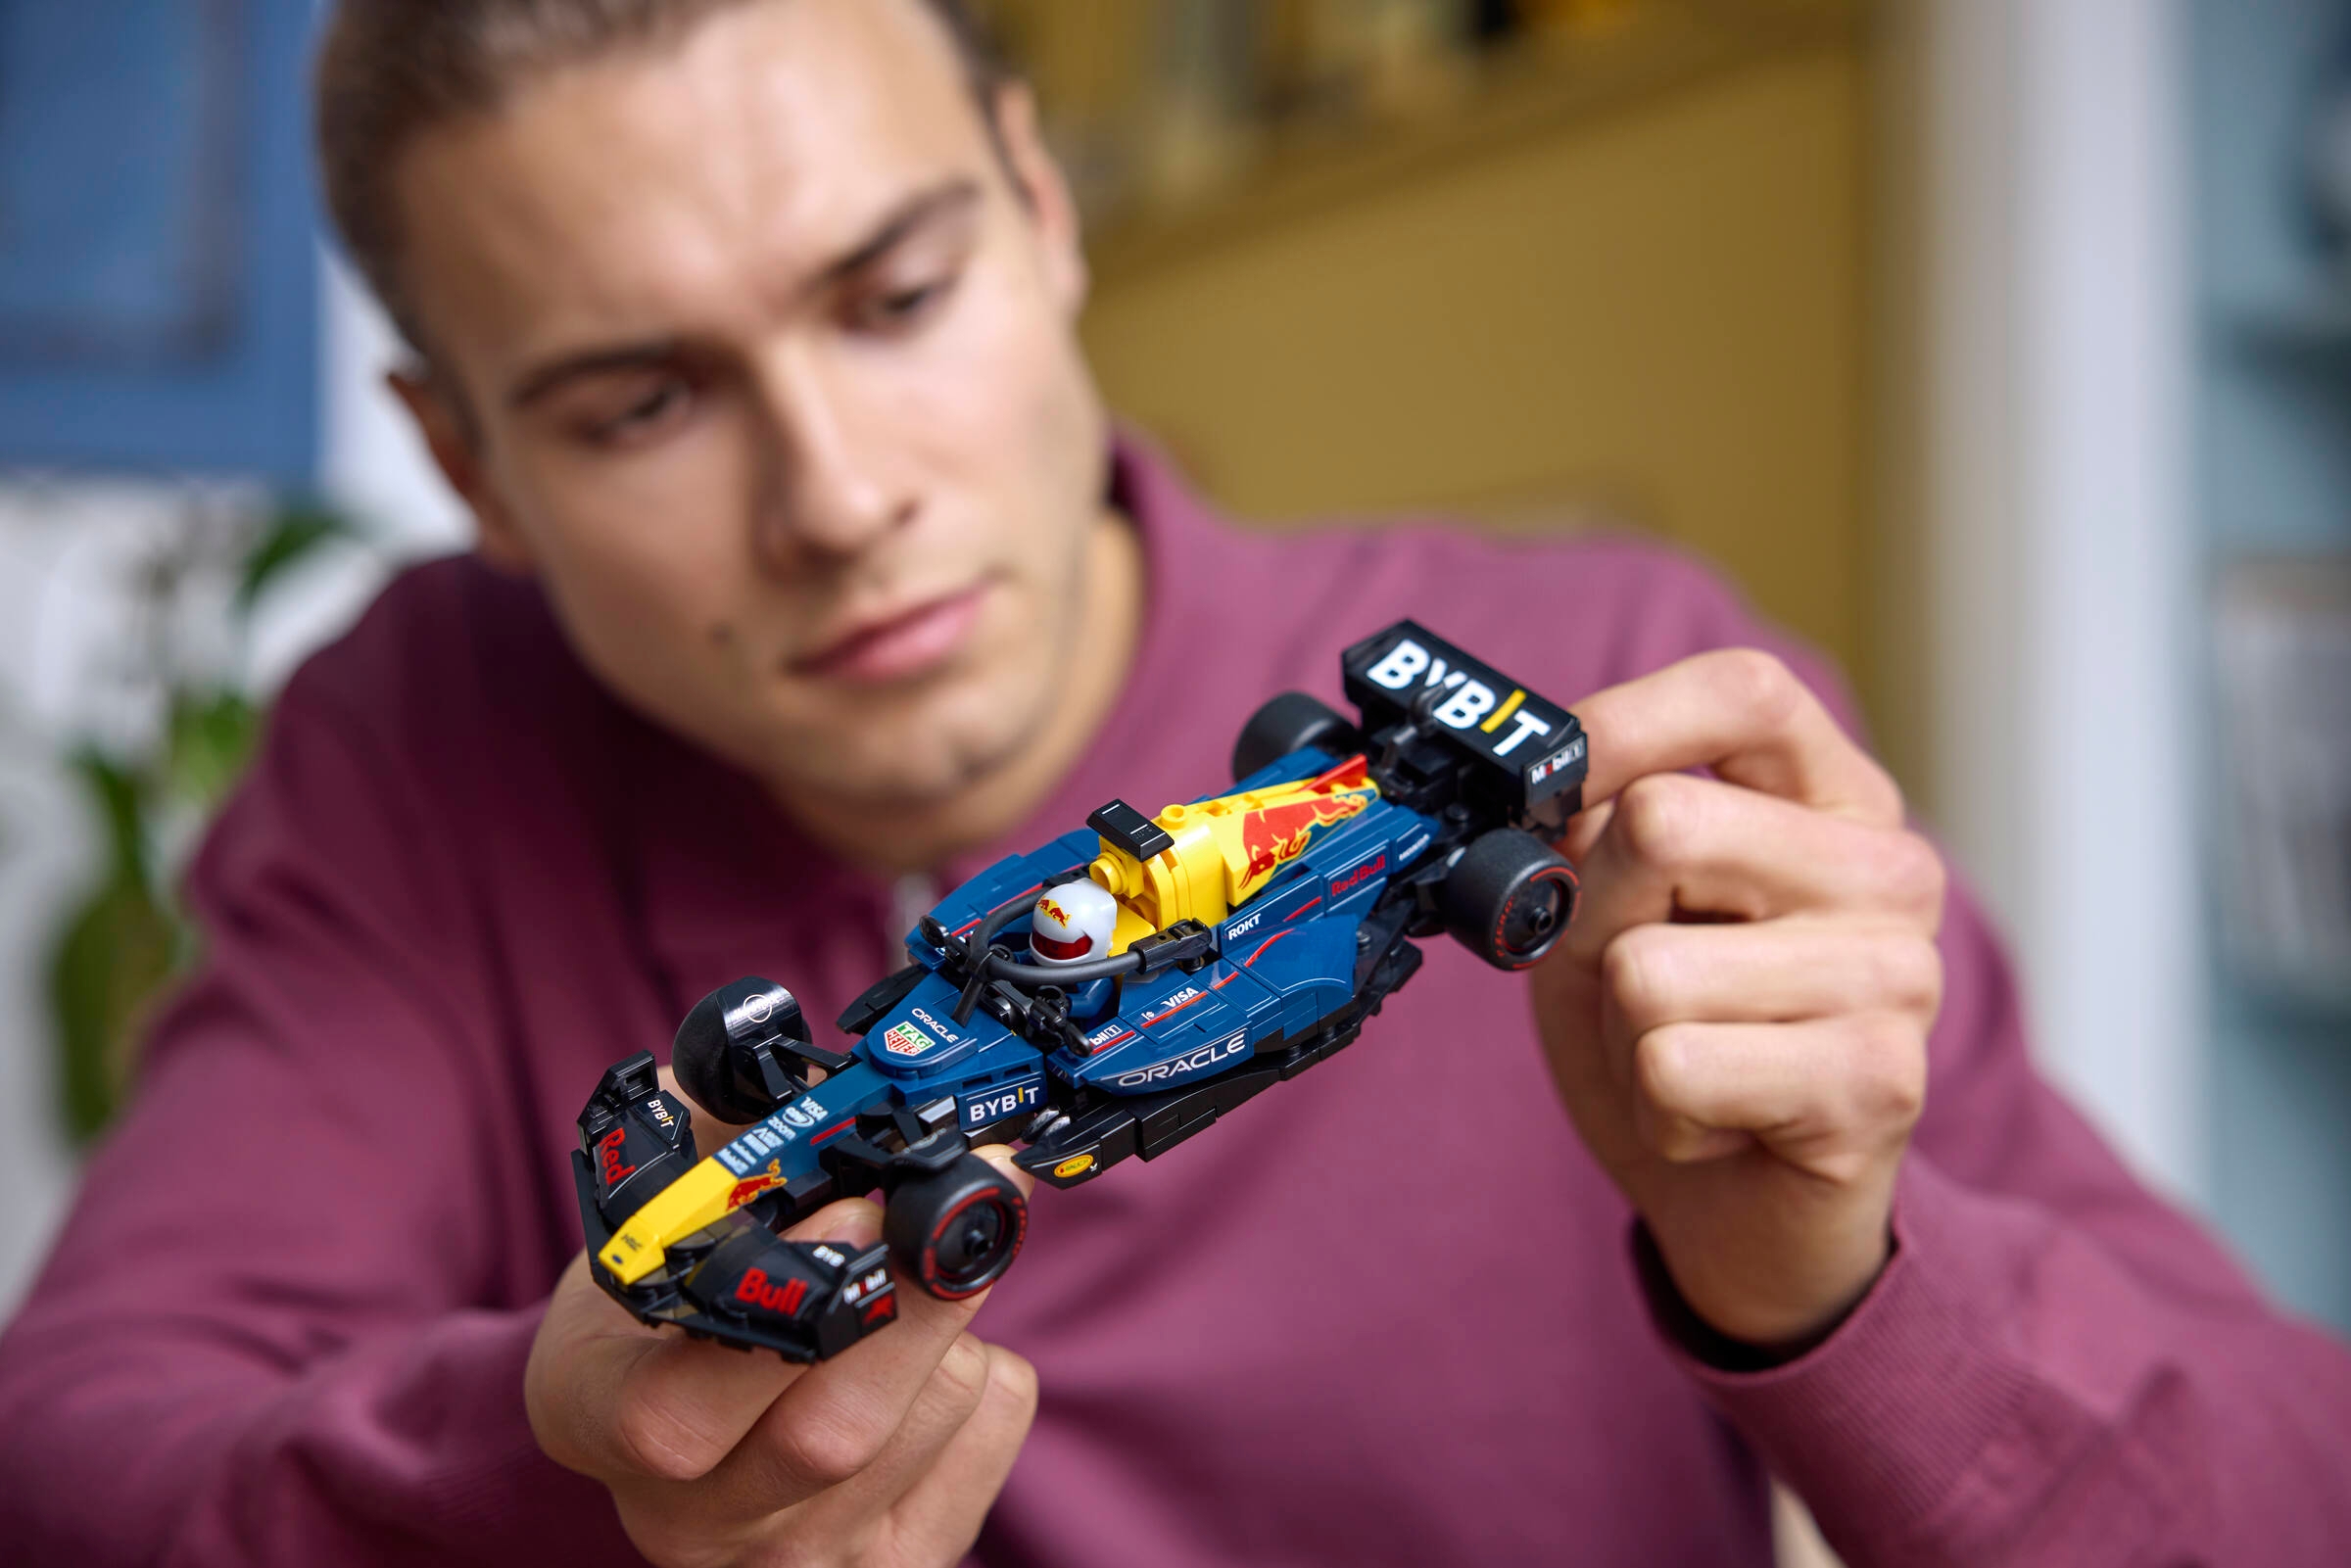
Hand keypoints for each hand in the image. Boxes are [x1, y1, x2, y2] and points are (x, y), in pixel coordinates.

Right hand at [526, 1104, 1038, 1567]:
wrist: (682, 1420)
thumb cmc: (669, 1297)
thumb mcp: (644, 1220)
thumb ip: (702, 1145)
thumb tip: (780, 1073)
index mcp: (604, 1426)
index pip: (679, 1415)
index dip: (786, 1306)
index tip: (857, 1205)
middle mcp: (696, 1525)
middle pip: (837, 1431)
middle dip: (920, 1291)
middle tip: (970, 1184)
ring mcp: (804, 1561)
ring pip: (931, 1419)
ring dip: (957, 1316)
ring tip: (918, 1271)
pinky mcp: (906, 1565)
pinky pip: (992, 1434)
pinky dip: (992, 1365)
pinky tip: (938, 1348)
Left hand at [1533, 649, 1944, 1350]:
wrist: (1746, 1212)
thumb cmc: (1678, 1039)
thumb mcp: (1610, 917)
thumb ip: (1591, 841)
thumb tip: (1548, 797)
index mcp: (1831, 799)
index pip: (1743, 695)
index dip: (1623, 721)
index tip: (1549, 784)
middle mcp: (1888, 870)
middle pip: (1663, 822)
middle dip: (1594, 920)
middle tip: (1631, 983)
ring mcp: (1900, 974)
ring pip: (1651, 967)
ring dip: (1621, 1035)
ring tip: (1681, 1061)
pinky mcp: (1882, 1080)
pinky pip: (1677, 1066)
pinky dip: (1655, 1109)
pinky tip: (1714, 1120)